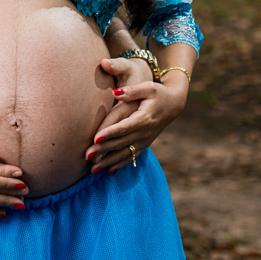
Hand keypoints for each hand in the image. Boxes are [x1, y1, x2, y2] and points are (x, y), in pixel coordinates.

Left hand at [85, 58, 187, 173]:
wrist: (174, 105)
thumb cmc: (159, 93)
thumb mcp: (148, 88)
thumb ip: (132, 91)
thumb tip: (115, 93)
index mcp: (143, 118)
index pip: (124, 127)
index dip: (110, 133)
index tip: (95, 139)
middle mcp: (144, 133)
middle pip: (121, 143)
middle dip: (103, 150)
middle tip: (87, 155)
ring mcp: (145, 141)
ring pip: (124, 153)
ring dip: (108, 162)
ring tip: (93, 170)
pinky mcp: (145, 145)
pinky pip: (131, 157)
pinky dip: (120, 164)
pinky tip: (108, 171)